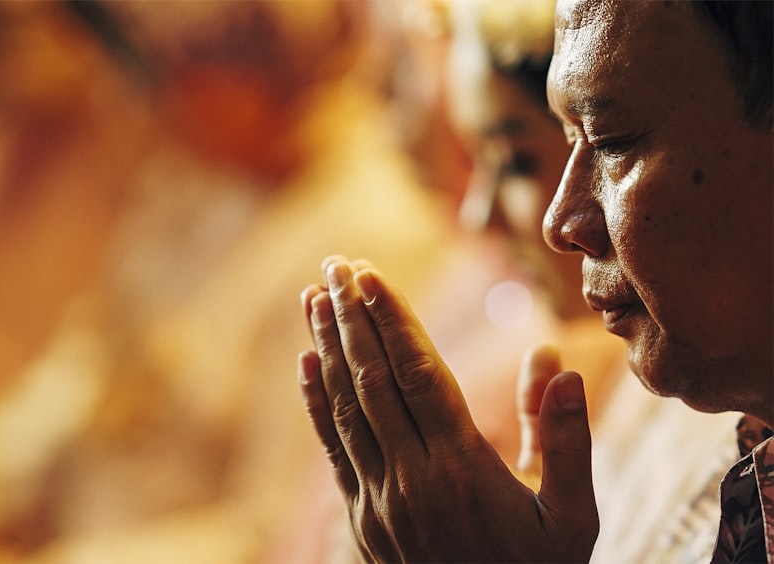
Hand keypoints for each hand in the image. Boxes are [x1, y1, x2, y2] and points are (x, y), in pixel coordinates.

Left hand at [298, 256, 597, 562]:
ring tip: (316, 295)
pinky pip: (332, 448)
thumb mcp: (572, 517)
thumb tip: (556, 361)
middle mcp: (413, 476)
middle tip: (338, 262)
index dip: (392, 319)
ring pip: (347, 407)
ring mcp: (380, 498)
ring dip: (328, 346)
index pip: (419, 374)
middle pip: (374, 379)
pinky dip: (315, 402)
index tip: (371, 273)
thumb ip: (565, 439)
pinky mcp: (362, 516)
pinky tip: (305, 363)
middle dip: (354, 315)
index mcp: (465, 467)